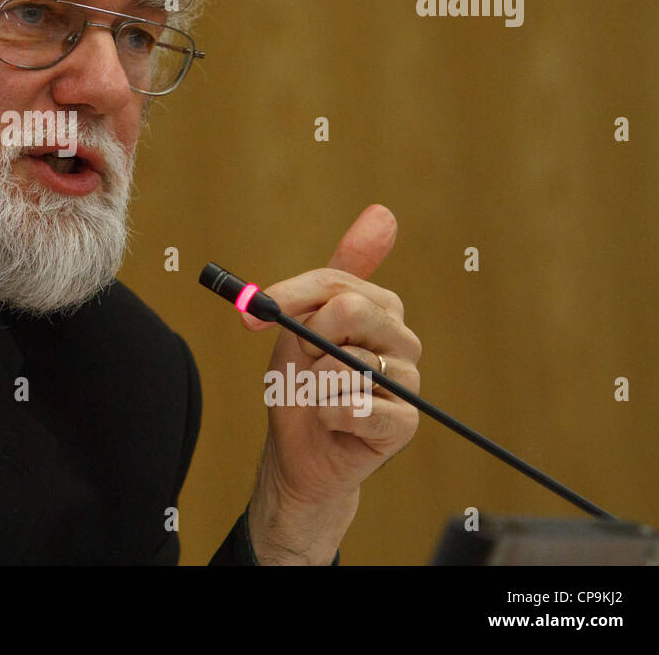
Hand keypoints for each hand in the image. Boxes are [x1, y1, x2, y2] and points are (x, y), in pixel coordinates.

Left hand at [244, 204, 421, 563]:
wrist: (298, 447)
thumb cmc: (301, 382)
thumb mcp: (300, 322)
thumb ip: (330, 275)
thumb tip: (385, 211)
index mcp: (379, 308)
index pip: (335, 283)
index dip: (288, 298)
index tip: (250, 317)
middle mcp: (402, 339)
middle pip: (351, 312)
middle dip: (308, 343)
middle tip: (301, 366)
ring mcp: (408, 382)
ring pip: (346, 365)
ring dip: (312, 385)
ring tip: (317, 398)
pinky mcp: (405, 423)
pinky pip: (356, 408)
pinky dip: (327, 415)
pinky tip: (330, 420)